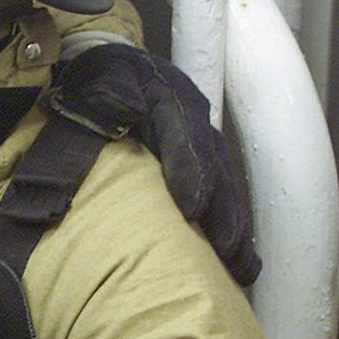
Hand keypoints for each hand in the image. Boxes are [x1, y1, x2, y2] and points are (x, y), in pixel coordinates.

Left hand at [53, 42, 260, 285]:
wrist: (107, 72)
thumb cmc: (99, 79)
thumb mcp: (99, 78)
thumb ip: (110, 92)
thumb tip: (127, 107)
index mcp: (171, 99)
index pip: (186, 135)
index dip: (192, 172)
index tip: (191, 209)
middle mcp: (194, 123)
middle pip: (215, 169)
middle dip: (223, 211)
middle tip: (225, 250)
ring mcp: (202, 144)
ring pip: (226, 186)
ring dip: (232, 227)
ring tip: (238, 266)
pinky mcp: (202, 163)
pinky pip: (223, 197)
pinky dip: (230, 229)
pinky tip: (239, 265)